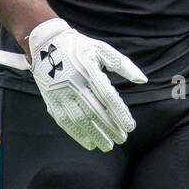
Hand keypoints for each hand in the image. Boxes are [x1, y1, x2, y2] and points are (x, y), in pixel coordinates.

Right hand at [0, 17, 146, 151]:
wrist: (46, 43)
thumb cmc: (80, 47)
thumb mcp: (102, 50)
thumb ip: (123, 65)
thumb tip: (143, 80)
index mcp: (88, 69)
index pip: (107, 96)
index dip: (120, 113)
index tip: (130, 126)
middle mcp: (73, 82)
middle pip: (95, 110)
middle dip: (110, 128)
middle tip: (122, 139)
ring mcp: (60, 93)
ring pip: (79, 119)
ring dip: (95, 135)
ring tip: (108, 146)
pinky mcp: (51, 100)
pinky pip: (64, 121)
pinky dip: (77, 134)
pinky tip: (89, 143)